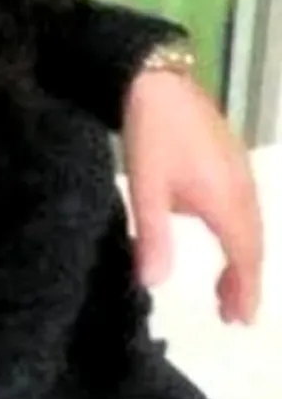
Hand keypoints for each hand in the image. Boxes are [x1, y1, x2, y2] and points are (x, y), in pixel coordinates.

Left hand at [122, 70, 262, 323]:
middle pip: (253, 244)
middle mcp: (243, 188)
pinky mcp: (229, 157)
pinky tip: (218, 233)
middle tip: (232, 313)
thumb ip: (153, 235)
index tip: (239, 320)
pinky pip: (243, 205)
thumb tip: (155, 284)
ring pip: (250, 224)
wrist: (157, 78)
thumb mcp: (146, 186)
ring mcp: (240, 170)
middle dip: (245, 281)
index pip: (245, 256)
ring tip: (225, 287)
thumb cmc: (151, 132)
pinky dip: (237, 231)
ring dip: (242, 257)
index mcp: (227, 200)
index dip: (244, 290)